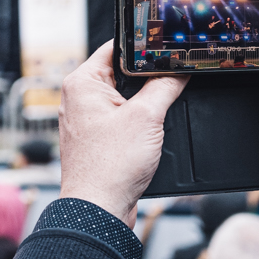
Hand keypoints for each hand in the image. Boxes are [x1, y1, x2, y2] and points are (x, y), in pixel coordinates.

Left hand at [59, 42, 185, 224]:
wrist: (99, 210)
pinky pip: (121, 120)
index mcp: (82, 82)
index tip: (167, 51)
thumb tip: (179, 69)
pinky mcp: (95, 139)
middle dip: (147, 80)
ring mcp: (86, 119)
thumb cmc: (110, 168)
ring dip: (143, 105)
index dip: (145, 48)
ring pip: (124, 98)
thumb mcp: (148, 117)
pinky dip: (137, 124)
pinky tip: (147, 136)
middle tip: (167, 86)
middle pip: (123, 73)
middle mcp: (79, 98)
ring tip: (152, 119)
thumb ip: (165, 86)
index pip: (117, 48)